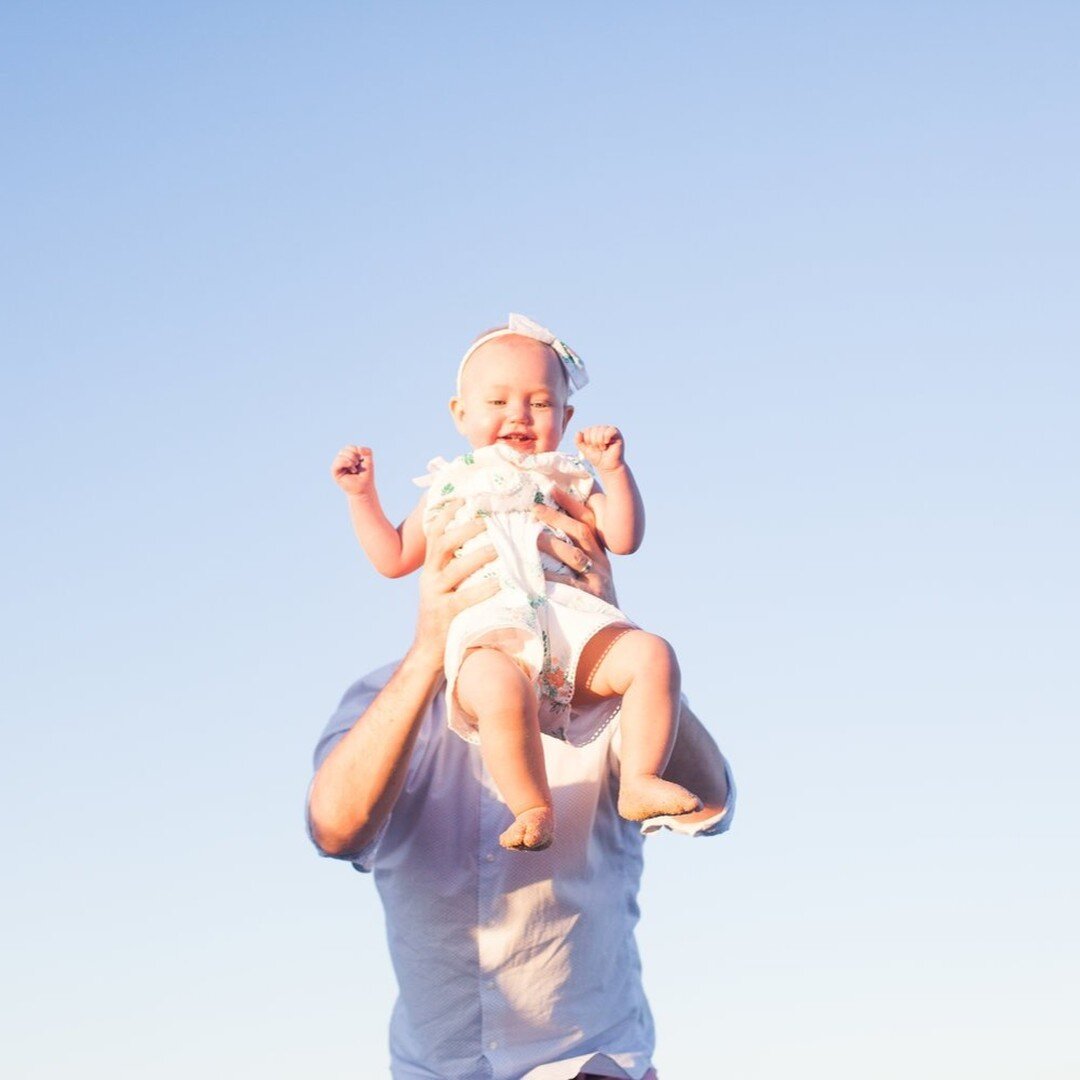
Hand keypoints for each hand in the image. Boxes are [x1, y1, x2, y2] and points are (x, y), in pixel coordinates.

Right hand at [331, 445, 374, 496]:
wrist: (364, 488)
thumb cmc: (366, 475)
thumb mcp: (369, 460)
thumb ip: (367, 451)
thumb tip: (358, 448)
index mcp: (348, 457)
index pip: (349, 447)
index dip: (356, 450)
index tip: (361, 459)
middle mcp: (342, 461)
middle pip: (344, 450)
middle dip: (353, 455)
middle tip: (357, 464)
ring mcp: (338, 466)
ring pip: (340, 454)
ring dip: (350, 459)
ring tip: (354, 468)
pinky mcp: (335, 472)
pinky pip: (337, 462)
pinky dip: (345, 462)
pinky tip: (351, 468)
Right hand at [412, 500, 499, 670]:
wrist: (429, 652)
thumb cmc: (446, 615)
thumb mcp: (446, 586)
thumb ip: (457, 565)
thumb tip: (484, 541)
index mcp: (431, 569)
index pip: (435, 535)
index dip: (446, 515)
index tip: (462, 497)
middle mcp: (429, 579)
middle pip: (441, 546)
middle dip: (463, 529)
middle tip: (485, 519)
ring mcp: (435, 597)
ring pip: (453, 570)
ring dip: (476, 556)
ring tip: (496, 547)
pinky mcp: (445, 616)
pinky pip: (464, 600)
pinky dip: (482, 590)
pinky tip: (498, 583)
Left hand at [533, 488, 617, 605]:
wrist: (611, 634)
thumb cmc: (590, 602)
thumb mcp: (586, 576)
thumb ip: (571, 557)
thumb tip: (541, 535)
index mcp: (599, 553)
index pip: (587, 521)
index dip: (571, 504)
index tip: (552, 489)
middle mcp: (600, 562)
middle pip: (579, 532)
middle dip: (557, 517)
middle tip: (534, 508)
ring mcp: (597, 579)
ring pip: (573, 554)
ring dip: (550, 543)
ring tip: (529, 536)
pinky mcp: (590, 598)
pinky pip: (567, 583)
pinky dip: (549, 577)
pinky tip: (533, 572)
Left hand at [575, 425, 624, 472]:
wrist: (608, 466)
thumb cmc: (597, 458)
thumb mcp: (585, 450)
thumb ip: (578, 442)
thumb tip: (578, 432)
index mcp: (593, 431)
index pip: (587, 430)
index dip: (588, 441)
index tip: (592, 448)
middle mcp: (601, 429)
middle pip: (593, 429)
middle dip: (594, 442)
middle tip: (599, 449)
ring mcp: (609, 430)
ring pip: (601, 430)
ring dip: (600, 442)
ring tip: (603, 448)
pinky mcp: (617, 433)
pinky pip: (610, 431)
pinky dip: (606, 438)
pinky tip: (607, 443)